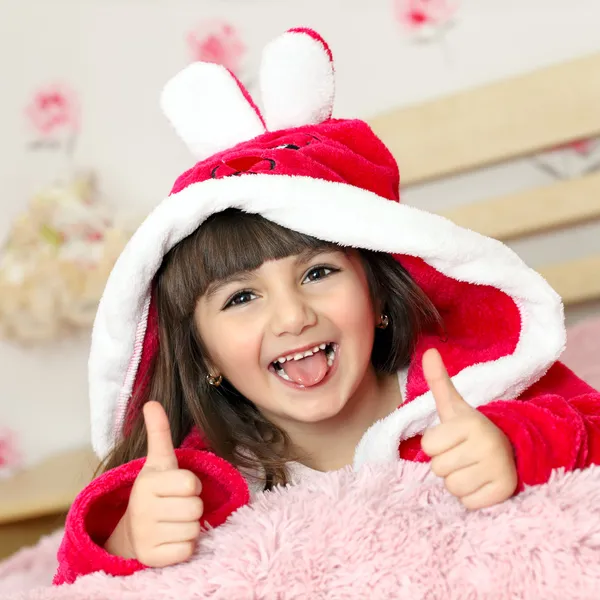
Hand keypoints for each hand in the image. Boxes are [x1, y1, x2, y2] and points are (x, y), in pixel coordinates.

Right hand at [104, 401, 203, 566]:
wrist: (131, 531)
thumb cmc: (154, 491)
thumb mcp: (158, 461)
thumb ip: (159, 433)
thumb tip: (152, 402)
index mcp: (147, 483)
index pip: (191, 483)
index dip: (190, 485)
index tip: (178, 487)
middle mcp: (143, 510)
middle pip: (195, 508)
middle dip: (191, 507)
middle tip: (176, 506)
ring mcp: (145, 536)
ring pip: (193, 529)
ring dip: (189, 527)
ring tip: (173, 522)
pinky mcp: (151, 558)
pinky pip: (187, 550)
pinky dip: (184, 546)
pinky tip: (170, 539)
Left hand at [420, 349, 517, 509]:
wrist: (508, 447)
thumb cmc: (470, 429)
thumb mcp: (454, 406)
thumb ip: (439, 381)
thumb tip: (428, 351)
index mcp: (469, 423)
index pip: (428, 447)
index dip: (436, 445)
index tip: (453, 439)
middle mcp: (487, 444)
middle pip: (438, 469)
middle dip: (447, 463)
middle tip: (463, 454)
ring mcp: (499, 469)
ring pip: (452, 487)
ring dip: (458, 481)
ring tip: (472, 467)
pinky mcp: (505, 491)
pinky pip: (468, 503)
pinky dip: (472, 496)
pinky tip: (482, 481)